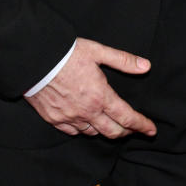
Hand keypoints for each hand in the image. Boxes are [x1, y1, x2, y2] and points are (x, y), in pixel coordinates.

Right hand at [24, 38, 156, 137]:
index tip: (151, 130)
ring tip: (112, 126)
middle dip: (126, 133)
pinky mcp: (54, 119)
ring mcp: (69, 118)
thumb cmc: (66, 54)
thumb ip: (123, 61)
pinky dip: (84, 130)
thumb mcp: (98, 52)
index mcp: (100, 96)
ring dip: (105, 131)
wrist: (34, 60)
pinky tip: (88, 125)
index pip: (127, 117)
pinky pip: (73, 132)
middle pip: (112, 132)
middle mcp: (86, 111)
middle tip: (134, 130)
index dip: (141, 125)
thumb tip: (145, 66)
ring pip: (93, 133)